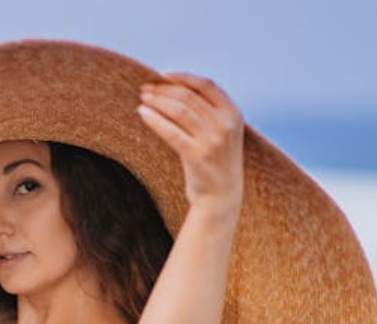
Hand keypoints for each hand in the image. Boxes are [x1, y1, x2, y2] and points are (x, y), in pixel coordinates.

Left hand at [136, 72, 243, 213]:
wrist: (221, 195)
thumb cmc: (215, 160)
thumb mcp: (220, 131)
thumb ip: (207, 110)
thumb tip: (172, 87)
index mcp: (233, 113)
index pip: (206, 84)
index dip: (182, 77)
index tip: (162, 75)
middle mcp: (225, 124)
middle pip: (188, 96)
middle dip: (164, 90)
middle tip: (145, 88)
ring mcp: (212, 140)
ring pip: (179, 110)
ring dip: (157, 101)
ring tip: (142, 99)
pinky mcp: (197, 155)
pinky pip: (171, 131)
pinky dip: (155, 120)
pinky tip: (142, 114)